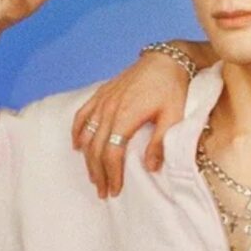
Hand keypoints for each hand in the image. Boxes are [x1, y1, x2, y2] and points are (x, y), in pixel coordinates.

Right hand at [70, 45, 197, 197]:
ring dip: (87, 158)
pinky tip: (77, 146)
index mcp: (126, 116)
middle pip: (96, 148)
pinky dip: (77, 132)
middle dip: (98, 173)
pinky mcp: (102, 93)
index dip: (111, 173)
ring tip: (94, 176)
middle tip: (103, 192)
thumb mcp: (173, 116)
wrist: (167, 59)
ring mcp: (103, 100)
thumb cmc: (173, 88)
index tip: (115, 190)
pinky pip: (83, 115)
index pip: (112, 152)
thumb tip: (150, 167)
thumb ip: (160, 142)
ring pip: (87, 134)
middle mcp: (110, 109)